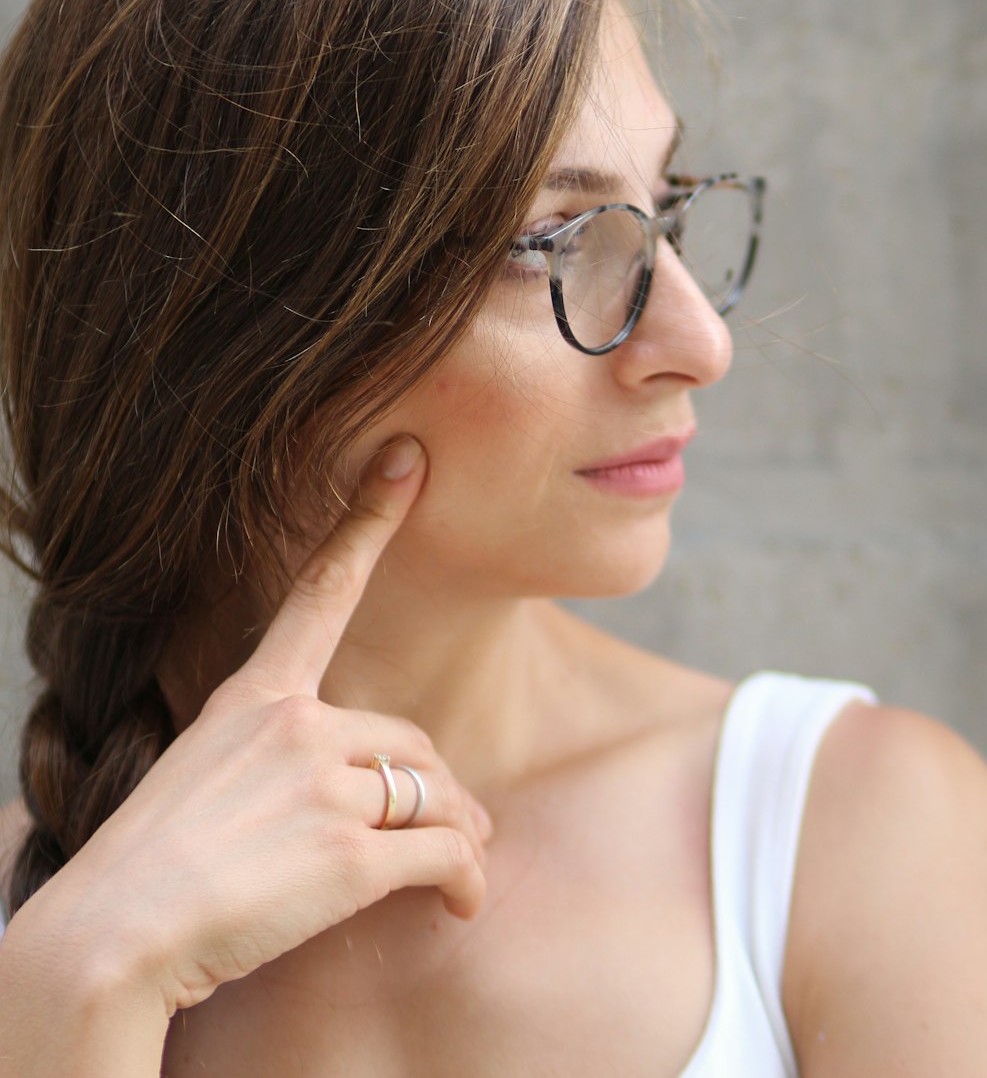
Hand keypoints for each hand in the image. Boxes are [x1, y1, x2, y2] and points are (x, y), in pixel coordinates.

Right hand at [37, 436, 489, 1016]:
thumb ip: (271, 766)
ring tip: (462, 872)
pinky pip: (443, 852)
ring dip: (460, 834)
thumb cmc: (145, 871)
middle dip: (438, 789)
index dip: (367, 520)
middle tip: (457, 828)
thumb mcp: (197, 781)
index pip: (320, 591)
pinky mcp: (350, 852)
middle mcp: (295, 725)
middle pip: (409, 739)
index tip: (403, 461)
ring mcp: (324, 784)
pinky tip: (457, 903)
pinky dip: (463, 879)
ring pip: (437, 794)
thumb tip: (351, 792)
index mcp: (252, 698)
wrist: (110, 939)